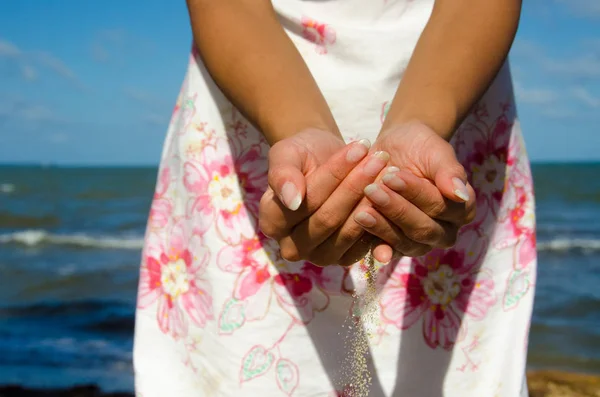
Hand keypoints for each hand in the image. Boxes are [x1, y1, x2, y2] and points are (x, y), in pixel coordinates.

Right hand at [259, 132, 391, 265]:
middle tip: (380, 157)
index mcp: (272, 223)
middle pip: (327, 219)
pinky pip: (364, 241)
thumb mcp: (286, 154)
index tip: (357, 148)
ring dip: (371, 198)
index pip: (305, 202)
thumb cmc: (301, 155)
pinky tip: (392, 189)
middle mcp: (292, 247)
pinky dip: (380, 215)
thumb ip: (283, 175)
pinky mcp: (345, 259)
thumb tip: (292, 201)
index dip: (333, 175)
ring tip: (388, 168)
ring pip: (348, 230)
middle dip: (356, 185)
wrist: (322, 161)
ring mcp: (320, 256)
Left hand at [353, 122, 475, 259]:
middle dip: (396, 210)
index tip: (392, 175)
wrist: (396, 148)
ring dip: (382, 227)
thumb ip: (449, 172)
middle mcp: (443, 232)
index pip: (440, 207)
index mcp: (461, 210)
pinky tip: (359, 233)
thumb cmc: (421, 147)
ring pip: (404, 242)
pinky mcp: (394, 245)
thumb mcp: (436, 151)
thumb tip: (461, 194)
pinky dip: (372, 242)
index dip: (416, 193)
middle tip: (372, 190)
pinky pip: (385, 248)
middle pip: (422, 229)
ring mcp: (419, 243)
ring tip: (361, 211)